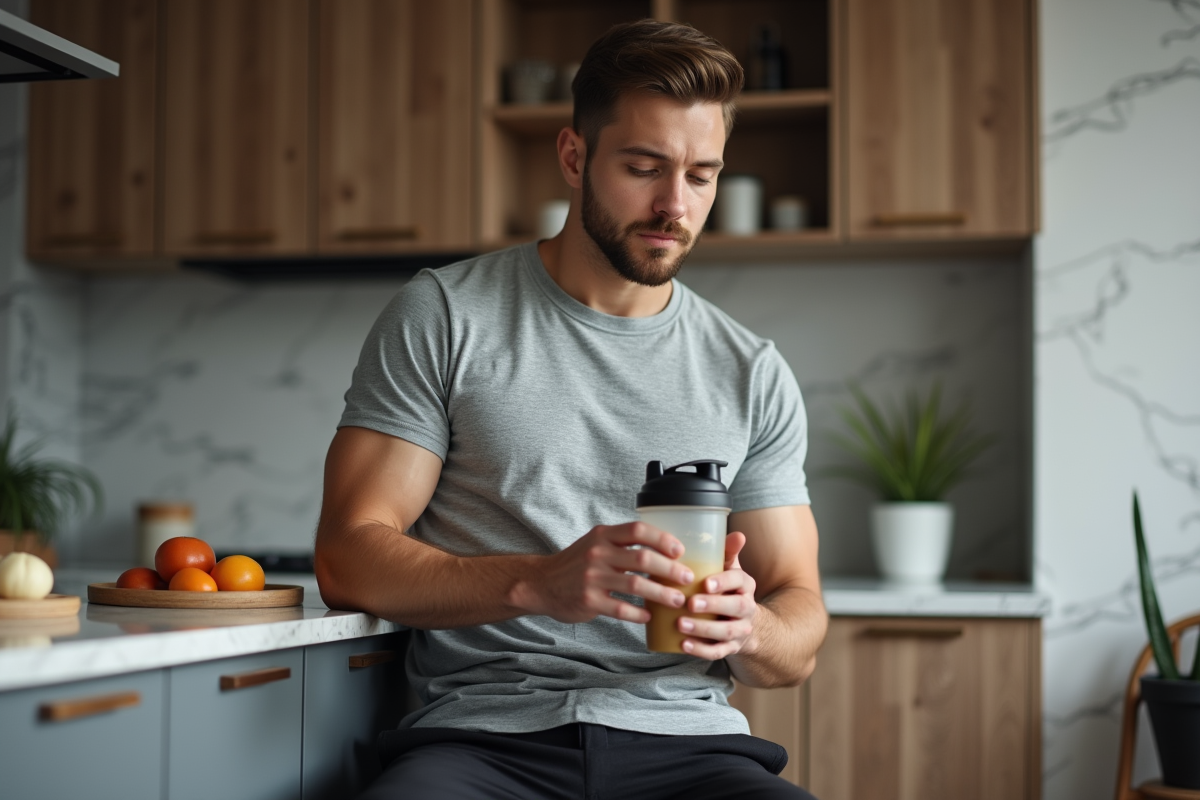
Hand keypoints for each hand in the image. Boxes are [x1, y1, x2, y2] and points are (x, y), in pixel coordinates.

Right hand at [511, 522, 696, 624]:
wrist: (541, 584)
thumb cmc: (576, 564)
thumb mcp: (595, 543)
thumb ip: (622, 543)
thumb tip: (664, 550)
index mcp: (603, 536)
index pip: (638, 530)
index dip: (663, 539)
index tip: (680, 551)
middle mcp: (597, 553)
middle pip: (643, 558)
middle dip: (670, 569)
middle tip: (687, 578)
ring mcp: (592, 577)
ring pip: (636, 584)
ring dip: (661, 594)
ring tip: (677, 600)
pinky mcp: (588, 600)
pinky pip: (621, 608)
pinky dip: (639, 613)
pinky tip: (650, 616)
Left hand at [677, 531, 758, 659]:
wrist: (745, 623)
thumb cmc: (728, 589)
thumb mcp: (730, 570)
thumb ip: (728, 553)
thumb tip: (737, 534)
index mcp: (745, 585)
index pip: (740, 581)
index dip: (724, 582)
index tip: (706, 583)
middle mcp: (747, 608)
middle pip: (735, 607)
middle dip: (713, 606)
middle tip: (689, 603)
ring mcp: (740, 630)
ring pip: (726, 632)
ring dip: (703, 629)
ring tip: (680, 625)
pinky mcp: (731, 648)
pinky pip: (718, 652)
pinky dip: (701, 650)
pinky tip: (683, 645)